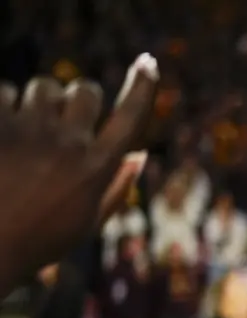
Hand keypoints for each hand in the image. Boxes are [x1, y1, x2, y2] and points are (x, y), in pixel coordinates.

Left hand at [0, 55, 157, 296]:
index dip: (143, 86)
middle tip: (69, 114)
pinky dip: (7, 104)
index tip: (148, 63)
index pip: (131, 117)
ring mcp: (29, 131)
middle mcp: (67, 144)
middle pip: (85, 91)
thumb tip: (138, 156)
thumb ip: (116, 187)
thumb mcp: (87, 223)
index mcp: (96, 168)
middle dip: (80, 97)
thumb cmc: (38, 240)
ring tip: (32, 123)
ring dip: (42, 99)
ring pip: (44, 87)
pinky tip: (6, 128)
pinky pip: (5, 91)